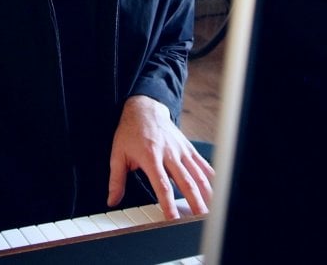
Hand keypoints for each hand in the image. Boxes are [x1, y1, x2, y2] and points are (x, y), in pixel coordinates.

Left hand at [107, 95, 213, 218]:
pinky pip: (200, 162)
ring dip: (205, 191)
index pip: (162, 184)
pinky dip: (209, 175)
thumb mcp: (118, 153)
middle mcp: (168, 153)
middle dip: (194, 201)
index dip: (168, 203)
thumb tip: (112, 200)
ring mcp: (180, 149)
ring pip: (196, 173)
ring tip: (210, 208)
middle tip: (200, 218)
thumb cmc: (130, 131)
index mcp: (150, 156)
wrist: (144, 107)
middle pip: (185, 181)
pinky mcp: (187, 146)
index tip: (173, 219)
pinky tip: (215, 187)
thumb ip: (116, 179)